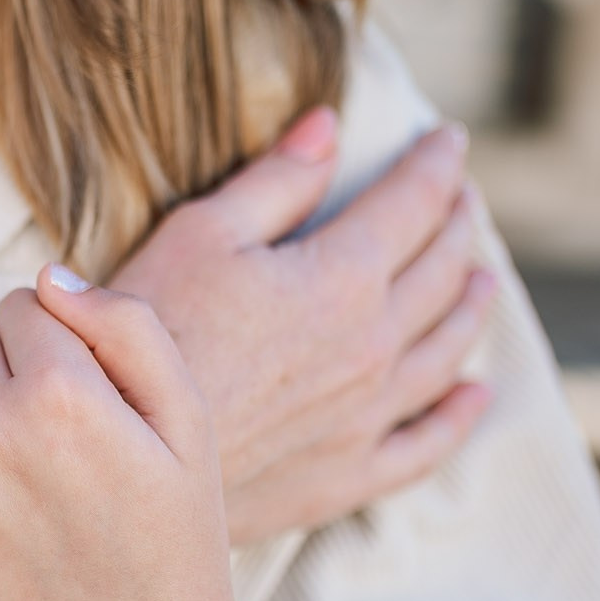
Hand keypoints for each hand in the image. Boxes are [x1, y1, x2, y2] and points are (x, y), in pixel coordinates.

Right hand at [115, 109, 493, 543]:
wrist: (117, 453)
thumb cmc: (143, 337)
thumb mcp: (198, 236)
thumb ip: (276, 181)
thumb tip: (330, 126)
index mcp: (341, 277)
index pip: (413, 202)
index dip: (436, 163)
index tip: (448, 140)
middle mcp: (373, 345)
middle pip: (441, 273)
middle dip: (457, 227)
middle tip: (463, 202)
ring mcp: (367, 415)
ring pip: (446, 350)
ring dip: (470, 308)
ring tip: (481, 281)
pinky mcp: (346, 474)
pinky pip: (425, 443)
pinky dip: (458, 415)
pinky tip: (473, 394)